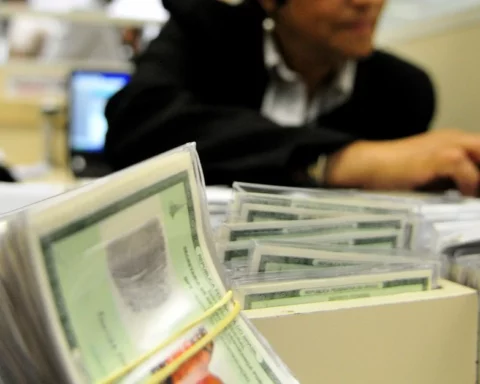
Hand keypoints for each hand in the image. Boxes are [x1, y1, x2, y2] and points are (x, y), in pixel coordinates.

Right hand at [325, 129, 479, 195]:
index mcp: (451, 140)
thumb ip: (448, 180)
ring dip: (478, 183)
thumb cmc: (391, 173)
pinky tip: (458, 198)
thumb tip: (466, 195)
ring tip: (470, 198)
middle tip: (473, 193)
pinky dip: (469, 187)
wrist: (368, 165)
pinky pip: (470, 173)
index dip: (479, 173)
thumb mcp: (427, 174)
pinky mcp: (442, 156)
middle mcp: (454, 138)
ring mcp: (449, 145)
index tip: (474, 191)